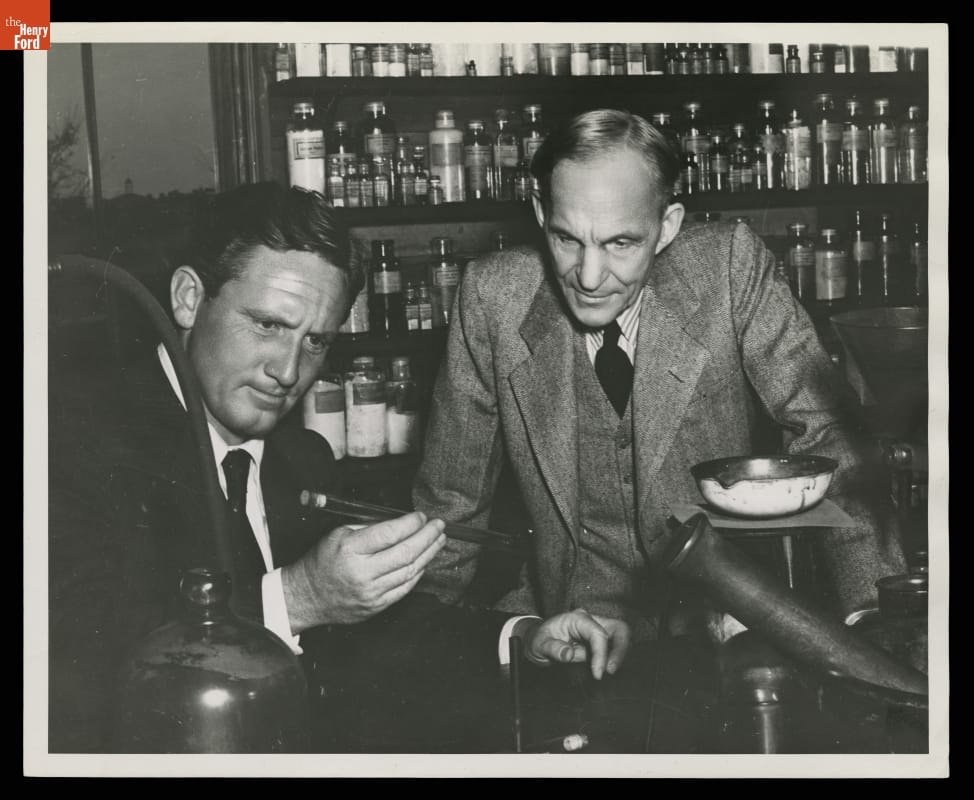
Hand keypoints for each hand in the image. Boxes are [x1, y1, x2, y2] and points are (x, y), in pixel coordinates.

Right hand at [282, 511, 446, 631]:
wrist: (307, 596)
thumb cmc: (322, 561)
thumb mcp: (338, 534)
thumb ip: (369, 528)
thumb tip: (400, 522)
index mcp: (350, 549)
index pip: (390, 533)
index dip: (411, 523)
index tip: (421, 516)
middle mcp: (362, 572)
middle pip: (405, 552)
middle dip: (427, 536)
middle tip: (439, 525)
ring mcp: (371, 592)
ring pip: (409, 571)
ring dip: (428, 554)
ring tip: (439, 540)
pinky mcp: (376, 606)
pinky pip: (405, 588)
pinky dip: (418, 573)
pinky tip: (425, 561)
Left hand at [516, 609, 630, 679]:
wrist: (538, 640)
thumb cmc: (540, 640)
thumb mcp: (540, 644)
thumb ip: (553, 649)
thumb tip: (568, 654)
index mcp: (578, 618)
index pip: (597, 633)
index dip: (601, 654)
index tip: (598, 673)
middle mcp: (592, 620)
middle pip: (619, 628)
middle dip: (620, 649)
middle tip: (611, 671)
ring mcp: (598, 629)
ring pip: (621, 636)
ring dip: (620, 654)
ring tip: (610, 672)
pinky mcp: (601, 640)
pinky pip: (615, 646)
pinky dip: (616, 657)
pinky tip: (608, 670)